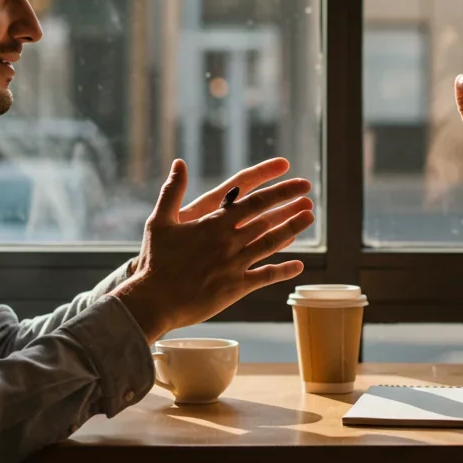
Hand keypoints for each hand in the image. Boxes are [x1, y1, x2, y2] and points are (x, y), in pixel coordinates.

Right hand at [116, 159, 314, 341]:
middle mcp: (229, 241)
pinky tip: (299, 265)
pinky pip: (265, 276)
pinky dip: (283, 270)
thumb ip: (172, 190)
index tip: (295, 183)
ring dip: (292, 229)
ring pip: (270, 244)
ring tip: (308, 218)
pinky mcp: (236, 287)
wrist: (154, 300)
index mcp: (213, 223)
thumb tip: (179, 163)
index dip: (277, 190)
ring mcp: (235, 264)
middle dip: (289, 205)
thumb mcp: (160, 221)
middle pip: (267, 219)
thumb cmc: (155, 261)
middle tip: (308, 195)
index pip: (253, 201)